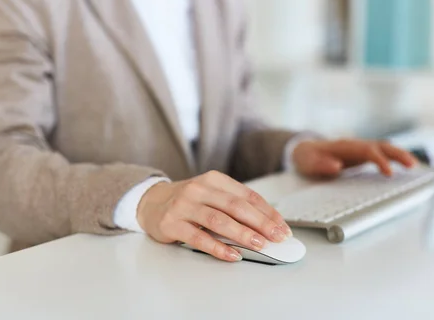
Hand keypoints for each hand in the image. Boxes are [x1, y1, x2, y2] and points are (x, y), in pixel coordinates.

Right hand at [137, 171, 291, 261]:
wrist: (151, 202)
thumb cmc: (188, 201)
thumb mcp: (211, 195)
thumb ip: (234, 206)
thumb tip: (267, 226)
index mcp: (214, 180)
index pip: (247, 196)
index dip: (268, 212)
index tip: (282, 227)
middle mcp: (199, 189)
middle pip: (236, 206)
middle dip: (261, 223)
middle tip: (277, 237)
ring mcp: (184, 206)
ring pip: (218, 220)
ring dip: (242, 234)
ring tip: (260, 245)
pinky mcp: (172, 223)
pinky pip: (198, 237)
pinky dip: (217, 247)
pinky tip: (232, 255)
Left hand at [293, 139, 417, 177]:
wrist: (303, 150)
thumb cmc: (306, 157)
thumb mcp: (307, 162)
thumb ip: (320, 164)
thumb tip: (337, 166)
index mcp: (344, 146)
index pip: (367, 151)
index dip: (380, 160)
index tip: (389, 173)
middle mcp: (355, 145)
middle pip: (381, 146)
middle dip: (398, 154)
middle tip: (413, 166)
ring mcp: (360, 149)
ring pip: (384, 148)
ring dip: (400, 155)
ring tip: (415, 167)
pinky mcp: (362, 155)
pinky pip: (382, 154)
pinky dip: (395, 158)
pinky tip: (406, 167)